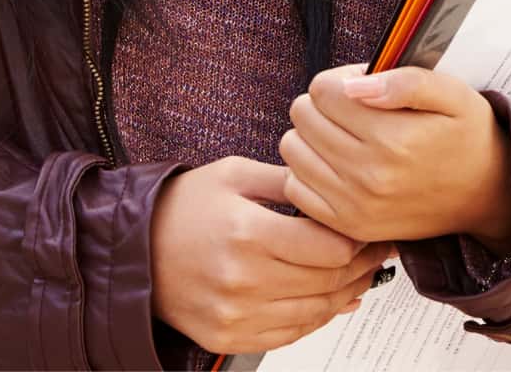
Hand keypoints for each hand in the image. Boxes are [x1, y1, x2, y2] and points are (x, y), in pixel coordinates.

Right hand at [150, 155, 395, 354]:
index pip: (330, 247)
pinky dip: (317, 320)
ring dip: (347, 295)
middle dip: (363, 267)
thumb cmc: (182, 207)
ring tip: (364, 276)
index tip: (375, 230)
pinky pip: (288, 336)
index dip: (362, 240)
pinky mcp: (227, 336)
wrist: (131, 249)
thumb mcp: (235, 174)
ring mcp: (234, 314)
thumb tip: (336, 184)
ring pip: (314, 313)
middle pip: (328, 281)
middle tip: (379, 252)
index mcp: (248, 233)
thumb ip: (288, 180)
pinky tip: (334, 303)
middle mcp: (243, 280)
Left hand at [281, 65, 510, 251]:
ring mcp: (354, 205)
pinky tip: (337, 163)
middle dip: (324, 103)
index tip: (365, 86)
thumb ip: (406, 81)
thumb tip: (354, 85)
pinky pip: (295, 187)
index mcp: (393, 138)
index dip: (342, 79)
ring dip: (312, 135)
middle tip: (356, 109)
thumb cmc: (467, 137)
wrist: (485, 195)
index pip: (324, 90)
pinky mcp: (347, 225)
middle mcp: (369, 175)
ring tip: (345, 135)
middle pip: (303, 116)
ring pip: (292, 149)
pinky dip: (308, 169)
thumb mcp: (453, 95)